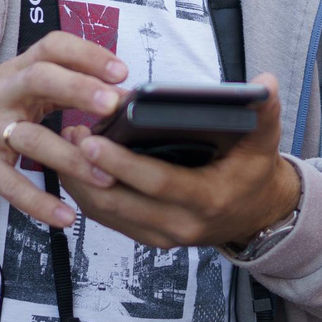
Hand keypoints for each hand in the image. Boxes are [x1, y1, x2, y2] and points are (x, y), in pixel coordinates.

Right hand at [0, 33, 129, 227]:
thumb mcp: (15, 87)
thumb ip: (59, 87)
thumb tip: (117, 93)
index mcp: (17, 71)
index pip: (52, 48)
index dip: (87, 54)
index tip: (120, 72)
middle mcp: (2, 94)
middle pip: (41, 78)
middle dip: (80, 89)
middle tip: (113, 105)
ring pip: (32, 138)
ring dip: (73, 159)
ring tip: (108, 175)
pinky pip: (11, 185)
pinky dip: (39, 202)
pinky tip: (65, 216)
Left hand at [6, 72, 302, 251]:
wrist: (257, 215)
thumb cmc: (254, 172)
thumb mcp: (264, 142)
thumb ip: (264, 112)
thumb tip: (264, 84)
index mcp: (206, 199)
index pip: (156, 183)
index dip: (121, 163)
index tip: (91, 138)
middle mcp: (180, 225)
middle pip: (119, 201)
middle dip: (82, 170)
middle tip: (57, 136)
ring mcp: (161, 236)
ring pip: (105, 213)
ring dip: (76, 181)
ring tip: (57, 144)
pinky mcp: (148, 237)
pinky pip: (108, 218)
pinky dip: (85, 193)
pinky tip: (70, 163)